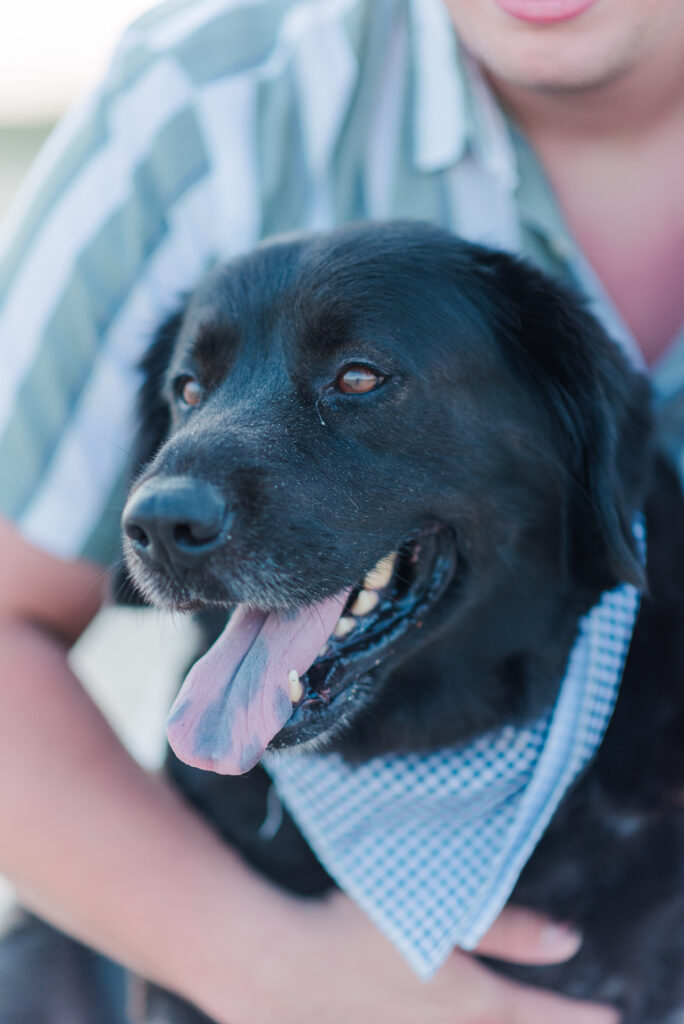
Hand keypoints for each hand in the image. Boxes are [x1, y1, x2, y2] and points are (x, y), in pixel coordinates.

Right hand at [196, 891, 617, 1023]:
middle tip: (571, 1021)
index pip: (538, 1015)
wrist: (271, 964)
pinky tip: (436, 1012)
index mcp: (466, 1000)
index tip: (611, 1018)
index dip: (578, 1018)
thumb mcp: (438, 912)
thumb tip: (570, 942)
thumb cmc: (354, 924)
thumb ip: (507, 927)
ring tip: (505, 1019)